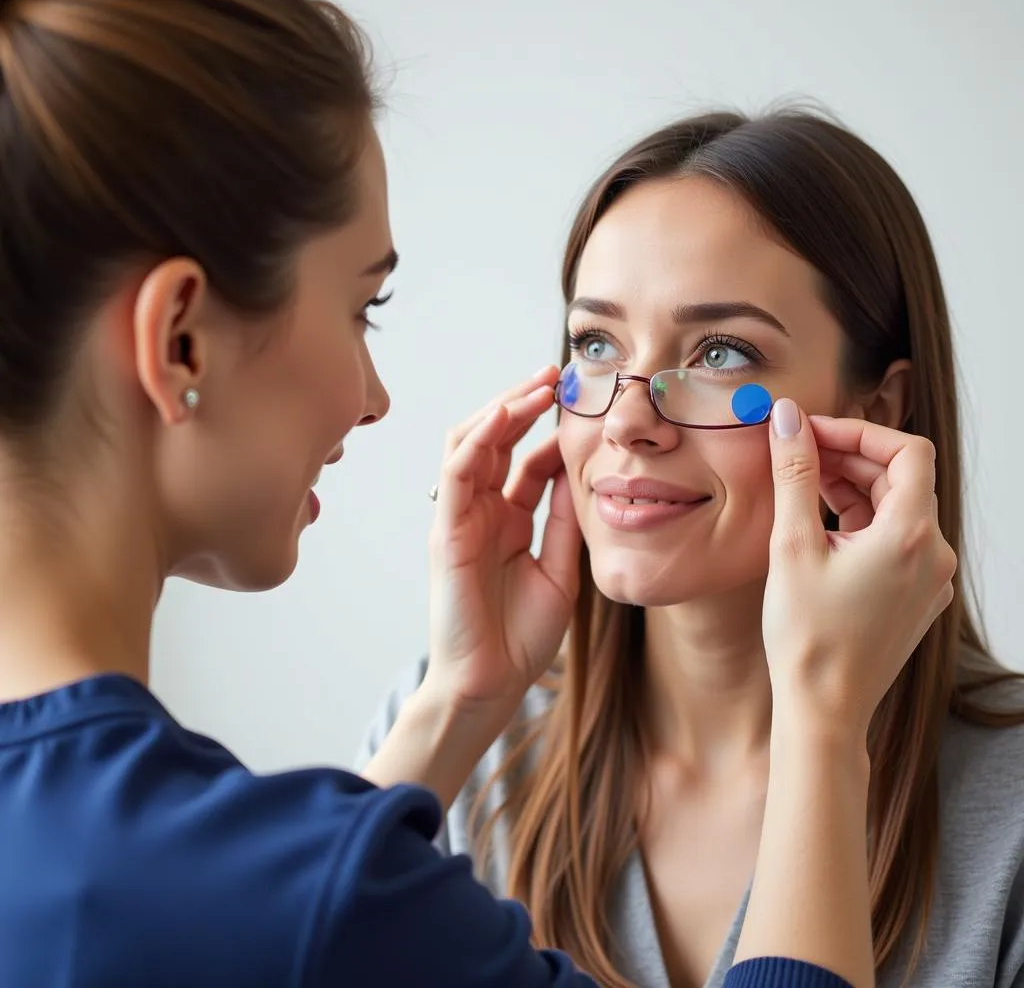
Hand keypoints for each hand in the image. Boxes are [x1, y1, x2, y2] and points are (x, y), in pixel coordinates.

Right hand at [422, 366, 581, 715]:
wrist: (493, 685)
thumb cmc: (521, 636)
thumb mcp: (558, 567)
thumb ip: (563, 519)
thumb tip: (578, 467)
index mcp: (507, 520)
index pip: (525, 457)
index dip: (550, 426)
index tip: (583, 398)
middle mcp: (481, 511)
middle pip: (496, 439)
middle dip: (523, 401)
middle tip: (557, 372)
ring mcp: (461, 518)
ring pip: (472, 443)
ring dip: (503, 409)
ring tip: (538, 383)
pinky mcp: (446, 532)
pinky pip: (458, 473)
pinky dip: (480, 439)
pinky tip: (507, 414)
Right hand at [762, 399, 956, 740]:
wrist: (823, 708)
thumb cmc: (807, 635)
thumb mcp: (792, 544)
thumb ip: (795, 473)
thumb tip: (788, 419)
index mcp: (910, 536)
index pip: (906, 451)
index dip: (858, 431)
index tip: (812, 432)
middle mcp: (933, 554)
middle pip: (901, 479)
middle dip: (848, 458)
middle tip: (797, 453)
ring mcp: (929, 579)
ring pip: (896, 510)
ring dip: (852, 489)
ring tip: (800, 489)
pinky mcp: (916, 597)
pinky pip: (895, 542)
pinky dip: (860, 523)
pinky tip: (819, 530)